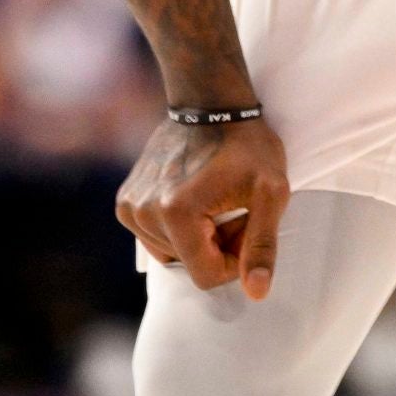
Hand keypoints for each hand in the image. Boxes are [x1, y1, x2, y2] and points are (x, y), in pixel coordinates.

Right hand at [117, 116, 290, 299]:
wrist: (210, 102)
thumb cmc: (247, 145)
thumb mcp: (270, 193)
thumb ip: (261, 246)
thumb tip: (257, 293)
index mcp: (176, 214)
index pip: (208, 276)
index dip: (235, 258)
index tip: (247, 221)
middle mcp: (143, 213)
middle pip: (188, 265)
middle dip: (217, 246)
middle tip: (234, 207)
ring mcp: (130, 207)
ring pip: (172, 254)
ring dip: (199, 237)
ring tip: (215, 200)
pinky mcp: (125, 201)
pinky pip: (156, 237)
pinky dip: (178, 228)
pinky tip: (195, 197)